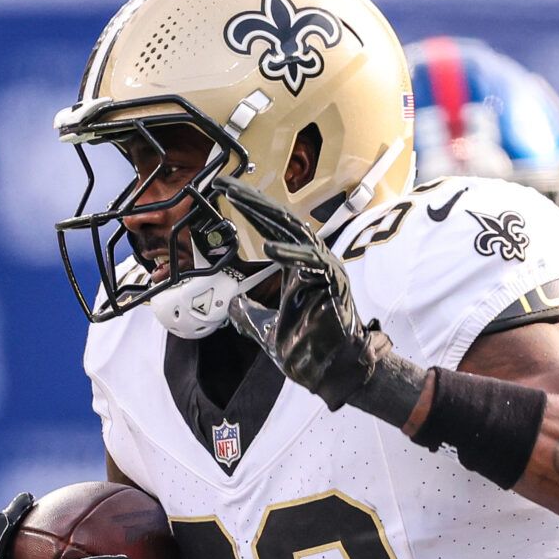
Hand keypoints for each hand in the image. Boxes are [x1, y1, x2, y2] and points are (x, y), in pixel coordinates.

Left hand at [211, 178, 425, 423]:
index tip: (223, 191)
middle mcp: (312, 261)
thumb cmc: (307, 350)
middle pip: (280, 221)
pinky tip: (269, 248)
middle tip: (224, 183)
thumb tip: (232, 306)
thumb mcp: (264, 329)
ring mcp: (325, 269)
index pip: (271, 229)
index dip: (249, 209)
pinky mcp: (335, 284)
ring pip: (295, 233)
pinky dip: (291, 255)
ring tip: (239, 201)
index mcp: (297, 266)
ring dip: (267, 216)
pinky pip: (313, 262)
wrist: (331, 374)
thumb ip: (248, 314)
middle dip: (251, 201)